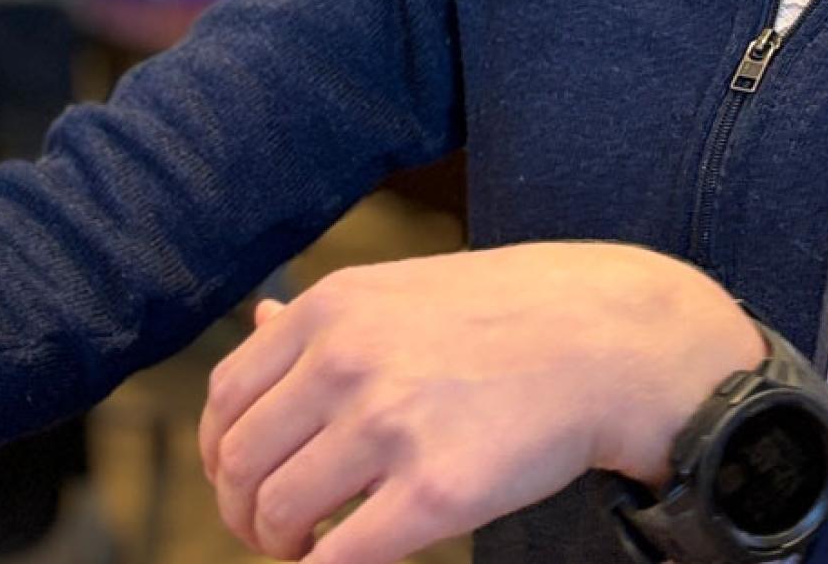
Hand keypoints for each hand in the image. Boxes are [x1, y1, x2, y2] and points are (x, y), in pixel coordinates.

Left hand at [198, 243, 759, 563]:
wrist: (608, 341)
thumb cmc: (507, 316)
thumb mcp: (400, 291)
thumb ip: (323, 319)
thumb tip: (257, 322)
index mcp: (330, 311)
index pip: (228, 397)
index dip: (219, 453)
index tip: (236, 479)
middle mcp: (345, 363)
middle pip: (242, 460)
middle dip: (240, 510)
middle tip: (264, 531)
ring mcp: (388, 427)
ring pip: (281, 511)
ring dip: (276, 545)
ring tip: (300, 550)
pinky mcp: (435, 493)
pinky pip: (342, 557)